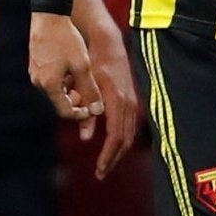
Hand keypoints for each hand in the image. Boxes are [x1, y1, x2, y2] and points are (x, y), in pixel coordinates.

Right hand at [28, 11, 104, 133]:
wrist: (49, 15)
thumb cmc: (66, 39)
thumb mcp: (82, 65)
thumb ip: (90, 89)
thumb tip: (97, 110)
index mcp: (50, 85)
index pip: (65, 112)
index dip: (80, 114)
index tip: (92, 108)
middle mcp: (38, 82)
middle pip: (59, 102)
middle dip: (75, 100)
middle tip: (88, 90)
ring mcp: (34, 73)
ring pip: (54, 90)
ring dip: (68, 90)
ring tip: (80, 76)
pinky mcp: (34, 64)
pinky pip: (48, 79)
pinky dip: (60, 80)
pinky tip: (69, 67)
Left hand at [81, 11, 139, 177]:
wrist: (108, 42)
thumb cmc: (92, 61)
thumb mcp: (83, 85)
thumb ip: (85, 112)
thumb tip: (86, 138)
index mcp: (117, 101)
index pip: (115, 137)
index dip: (108, 155)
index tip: (98, 169)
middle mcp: (128, 103)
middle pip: (124, 140)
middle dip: (113, 159)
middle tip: (100, 173)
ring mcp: (132, 101)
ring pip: (128, 135)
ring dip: (117, 152)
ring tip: (104, 165)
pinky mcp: (131, 100)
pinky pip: (129, 127)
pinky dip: (121, 141)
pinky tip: (111, 147)